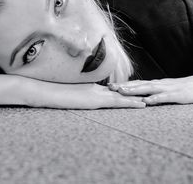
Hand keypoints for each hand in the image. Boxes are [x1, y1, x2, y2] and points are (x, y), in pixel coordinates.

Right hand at [25, 81, 145, 108]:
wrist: (45, 91)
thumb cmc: (52, 93)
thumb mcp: (68, 94)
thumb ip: (78, 95)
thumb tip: (81, 98)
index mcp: (90, 87)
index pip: (110, 90)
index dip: (123, 92)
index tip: (134, 92)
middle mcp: (96, 88)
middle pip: (119, 92)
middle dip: (133, 94)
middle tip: (147, 95)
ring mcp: (96, 93)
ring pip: (121, 96)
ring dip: (134, 99)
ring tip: (148, 101)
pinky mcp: (94, 100)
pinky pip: (116, 102)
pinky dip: (129, 103)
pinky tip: (139, 105)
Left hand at [108, 72, 192, 104]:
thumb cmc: (188, 89)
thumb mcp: (170, 90)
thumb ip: (158, 92)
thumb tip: (145, 97)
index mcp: (158, 84)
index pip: (138, 83)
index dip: (124, 84)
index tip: (110, 86)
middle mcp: (161, 84)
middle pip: (139, 85)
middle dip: (124, 86)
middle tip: (110, 87)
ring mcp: (169, 89)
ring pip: (149, 89)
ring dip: (135, 90)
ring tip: (123, 92)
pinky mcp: (178, 95)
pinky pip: (165, 97)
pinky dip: (155, 99)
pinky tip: (147, 101)